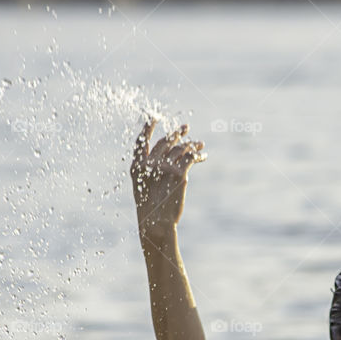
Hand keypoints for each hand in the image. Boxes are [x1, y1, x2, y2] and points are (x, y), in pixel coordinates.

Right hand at [130, 119, 205, 239]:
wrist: (157, 221)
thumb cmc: (150, 208)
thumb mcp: (145, 187)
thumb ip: (153, 171)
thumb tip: (170, 158)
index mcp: (137, 166)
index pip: (141, 141)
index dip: (147, 128)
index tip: (154, 118)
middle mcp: (151, 163)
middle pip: (165, 142)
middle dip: (176, 134)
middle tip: (185, 127)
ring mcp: (165, 167)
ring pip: (181, 149)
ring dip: (191, 145)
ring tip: (199, 143)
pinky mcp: (179, 173)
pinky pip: (190, 158)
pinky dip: (198, 156)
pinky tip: (202, 156)